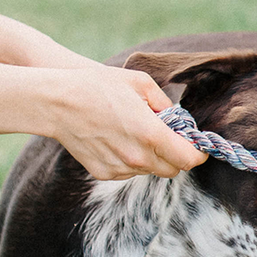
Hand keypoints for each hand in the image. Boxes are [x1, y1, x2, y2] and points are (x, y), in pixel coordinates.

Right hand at [48, 66, 207, 180]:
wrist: (57, 102)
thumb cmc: (98, 86)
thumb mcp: (140, 83)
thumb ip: (165, 105)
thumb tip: (178, 121)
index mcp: (151, 134)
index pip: (189, 159)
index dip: (199, 154)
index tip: (199, 147)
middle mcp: (138, 157)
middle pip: (173, 169)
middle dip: (177, 155)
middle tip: (170, 137)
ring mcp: (120, 168)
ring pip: (150, 171)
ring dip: (153, 157)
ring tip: (137, 132)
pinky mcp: (105, 173)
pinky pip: (129, 172)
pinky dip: (132, 160)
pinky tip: (118, 139)